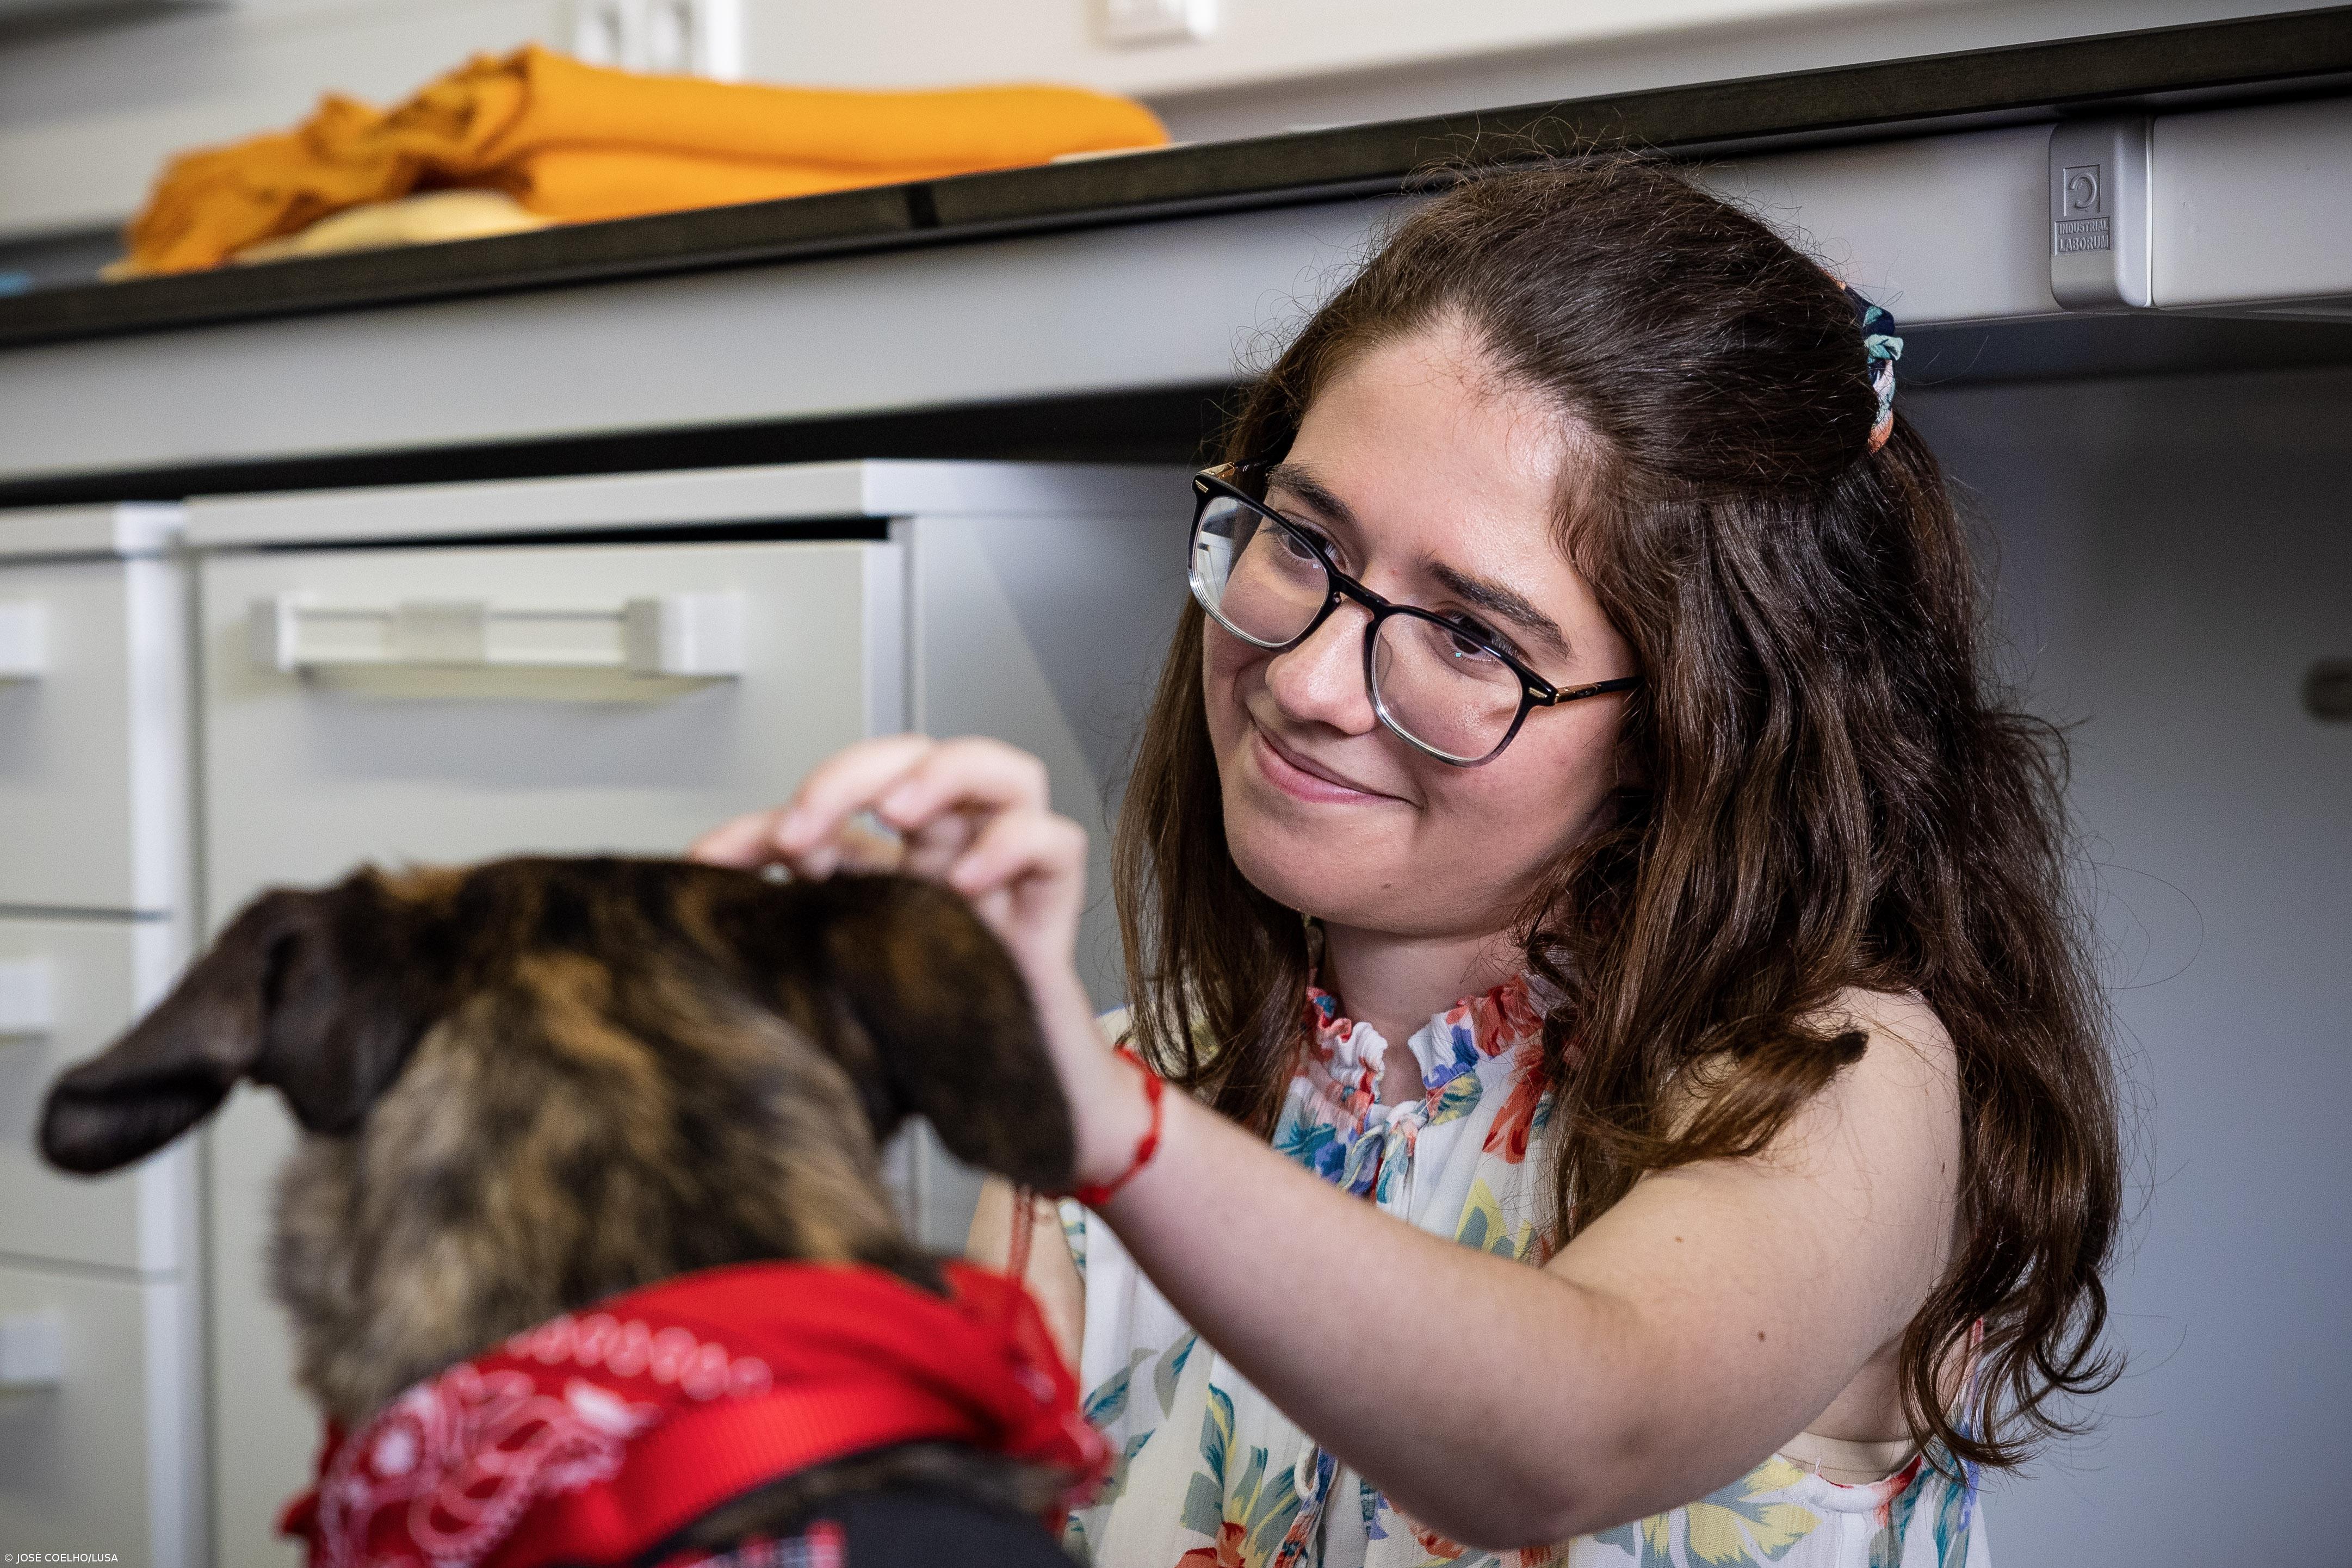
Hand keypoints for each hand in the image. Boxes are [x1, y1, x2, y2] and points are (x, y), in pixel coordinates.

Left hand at [691, 735, 1148, 1184]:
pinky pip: (1056, 842)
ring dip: (941, 774)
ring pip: (1002, 774)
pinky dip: (1014, 842)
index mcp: (892, 872)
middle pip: (913, 760)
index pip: (828, 813)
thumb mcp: (842, 997)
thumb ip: (792, 955)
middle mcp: (949, 859)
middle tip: (804, 827)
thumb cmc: (934, 1050)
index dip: (765, 821)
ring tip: (896, 812)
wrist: (1019, 1107)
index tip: (713, 863)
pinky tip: (968, 882)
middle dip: (852, 774)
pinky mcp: (1053, 907)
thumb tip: (706, 940)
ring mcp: (1006, 877)